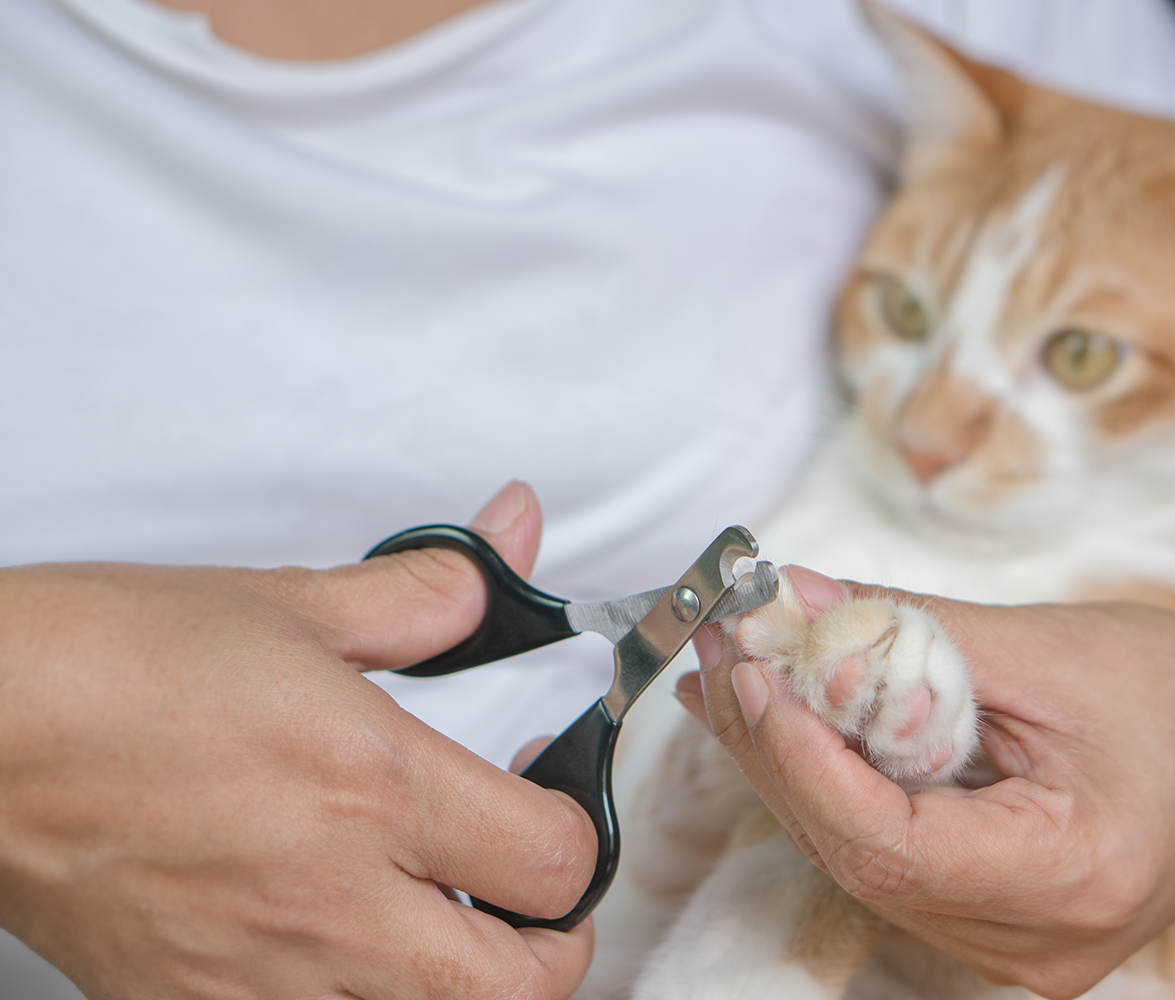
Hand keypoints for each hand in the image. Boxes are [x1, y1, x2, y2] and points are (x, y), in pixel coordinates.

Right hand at [0, 482, 596, 999]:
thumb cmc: (109, 662)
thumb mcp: (288, 605)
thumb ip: (423, 594)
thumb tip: (509, 541)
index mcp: (371, 787)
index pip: (553, 860)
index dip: (577, 833)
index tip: (550, 800)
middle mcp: (332, 899)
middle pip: (518, 989)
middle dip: (554, 949)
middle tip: (534, 897)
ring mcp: (262, 976)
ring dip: (463, 986)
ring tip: (444, 924)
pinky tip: (340, 945)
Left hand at [680, 567, 1174, 998]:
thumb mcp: (1051, 648)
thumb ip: (910, 630)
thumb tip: (790, 598)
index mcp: (1070, 880)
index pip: (889, 843)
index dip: (803, 755)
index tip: (751, 667)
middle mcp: (1035, 947)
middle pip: (857, 855)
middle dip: (776, 746)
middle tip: (722, 647)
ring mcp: (1012, 951)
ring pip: (859, 861)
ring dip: (789, 764)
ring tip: (732, 672)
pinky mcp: (994, 927)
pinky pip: (886, 859)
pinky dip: (831, 784)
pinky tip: (786, 722)